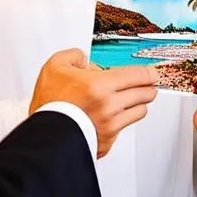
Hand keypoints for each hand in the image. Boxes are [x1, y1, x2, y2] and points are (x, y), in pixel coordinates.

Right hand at [29, 49, 157, 156]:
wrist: (43, 137)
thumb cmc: (48, 104)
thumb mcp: (55, 67)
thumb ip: (73, 55)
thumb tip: (86, 59)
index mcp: (100, 86)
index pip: (139, 76)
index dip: (150, 72)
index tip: (153, 71)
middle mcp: (110, 106)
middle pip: (146, 94)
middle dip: (148, 86)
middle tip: (147, 83)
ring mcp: (111, 126)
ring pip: (140, 111)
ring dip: (138, 103)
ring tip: (129, 98)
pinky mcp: (108, 141)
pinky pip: (125, 127)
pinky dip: (122, 120)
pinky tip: (113, 114)